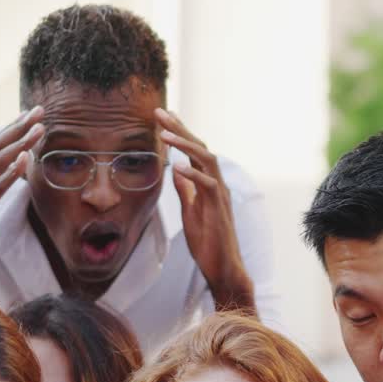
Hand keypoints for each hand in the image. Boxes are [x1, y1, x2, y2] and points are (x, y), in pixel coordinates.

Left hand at [155, 108, 254, 311]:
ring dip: (185, 145)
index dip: (179, 132)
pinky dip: (193, 174)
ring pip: (206, 160)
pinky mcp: (220, 209)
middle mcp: (217, 184)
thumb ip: (186, 189)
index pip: (194, 151)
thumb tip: (176, 170)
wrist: (222, 268)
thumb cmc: (208, 242)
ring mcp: (220, 195)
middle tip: (159, 113)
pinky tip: (177, 166)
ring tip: (165, 133)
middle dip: (180, 128)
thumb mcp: (190, 210)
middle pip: (200, 147)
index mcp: (209, 183)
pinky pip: (209, 186)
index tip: (162, 117)